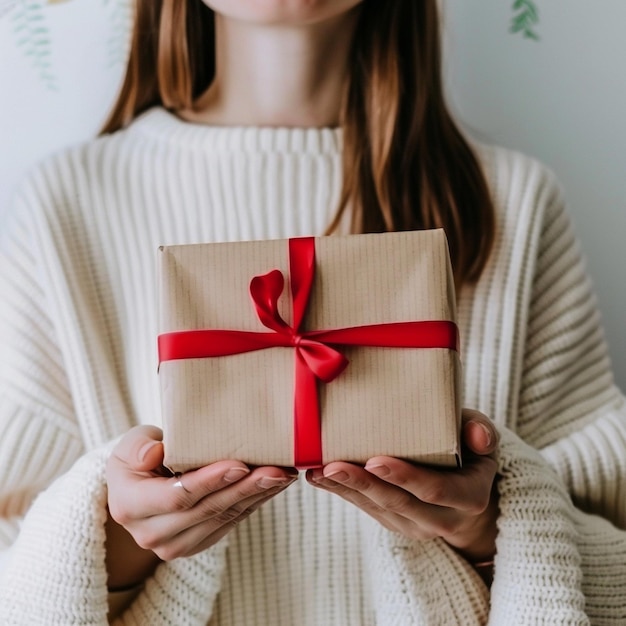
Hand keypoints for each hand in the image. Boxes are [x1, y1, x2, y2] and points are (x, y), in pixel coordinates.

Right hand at [105, 425, 297, 588]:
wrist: (136, 489)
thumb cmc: (136, 459)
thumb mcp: (129, 444)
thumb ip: (138, 446)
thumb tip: (155, 452)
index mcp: (129, 506)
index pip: (177, 496)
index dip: (210, 481)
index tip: (240, 464)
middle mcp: (151, 534)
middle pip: (207, 510)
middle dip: (246, 488)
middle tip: (277, 470)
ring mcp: (174, 545)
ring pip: (224, 519)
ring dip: (258, 496)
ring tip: (284, 475)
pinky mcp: (196, 545)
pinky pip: (230, 523)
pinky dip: (255, 503)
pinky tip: (274, 486)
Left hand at [306, 409, 498, 563]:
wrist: (469, 494)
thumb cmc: (473, 454)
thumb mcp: (484, 440)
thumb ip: (482, 432)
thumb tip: (479, 436)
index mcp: (469, 497)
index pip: (435, 490)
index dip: (406, 477)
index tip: (375, 460)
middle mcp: (442, 519)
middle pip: (398, 503)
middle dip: (362, 484)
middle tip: (333, 465)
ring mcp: (415, 526)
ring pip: (376, 508)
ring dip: (344, 489)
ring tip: (316, 470)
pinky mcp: (394, 523)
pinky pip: (365, 508)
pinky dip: (340, 492)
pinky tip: (317, 476)